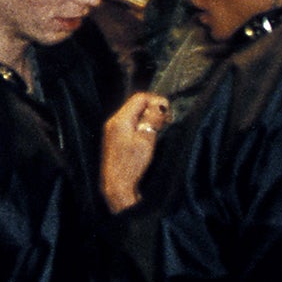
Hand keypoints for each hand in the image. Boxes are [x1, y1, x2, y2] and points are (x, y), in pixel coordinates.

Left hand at [102, 91, 170, 212]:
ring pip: (135, 113)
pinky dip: (143, 124)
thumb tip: (160, 105)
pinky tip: (150, 134)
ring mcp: (113, 129)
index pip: (140, 97)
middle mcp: (114, 122)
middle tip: (166, 121)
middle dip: (154, 108)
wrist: (117, 184)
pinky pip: (131, 122)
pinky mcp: (116, 137)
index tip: (168, 113)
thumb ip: (153, 119)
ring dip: (149, 116)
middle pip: (137, 103)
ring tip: (159, 128)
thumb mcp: (147, 139)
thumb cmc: (132, 164)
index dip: (157, 101)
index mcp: (120, 120)